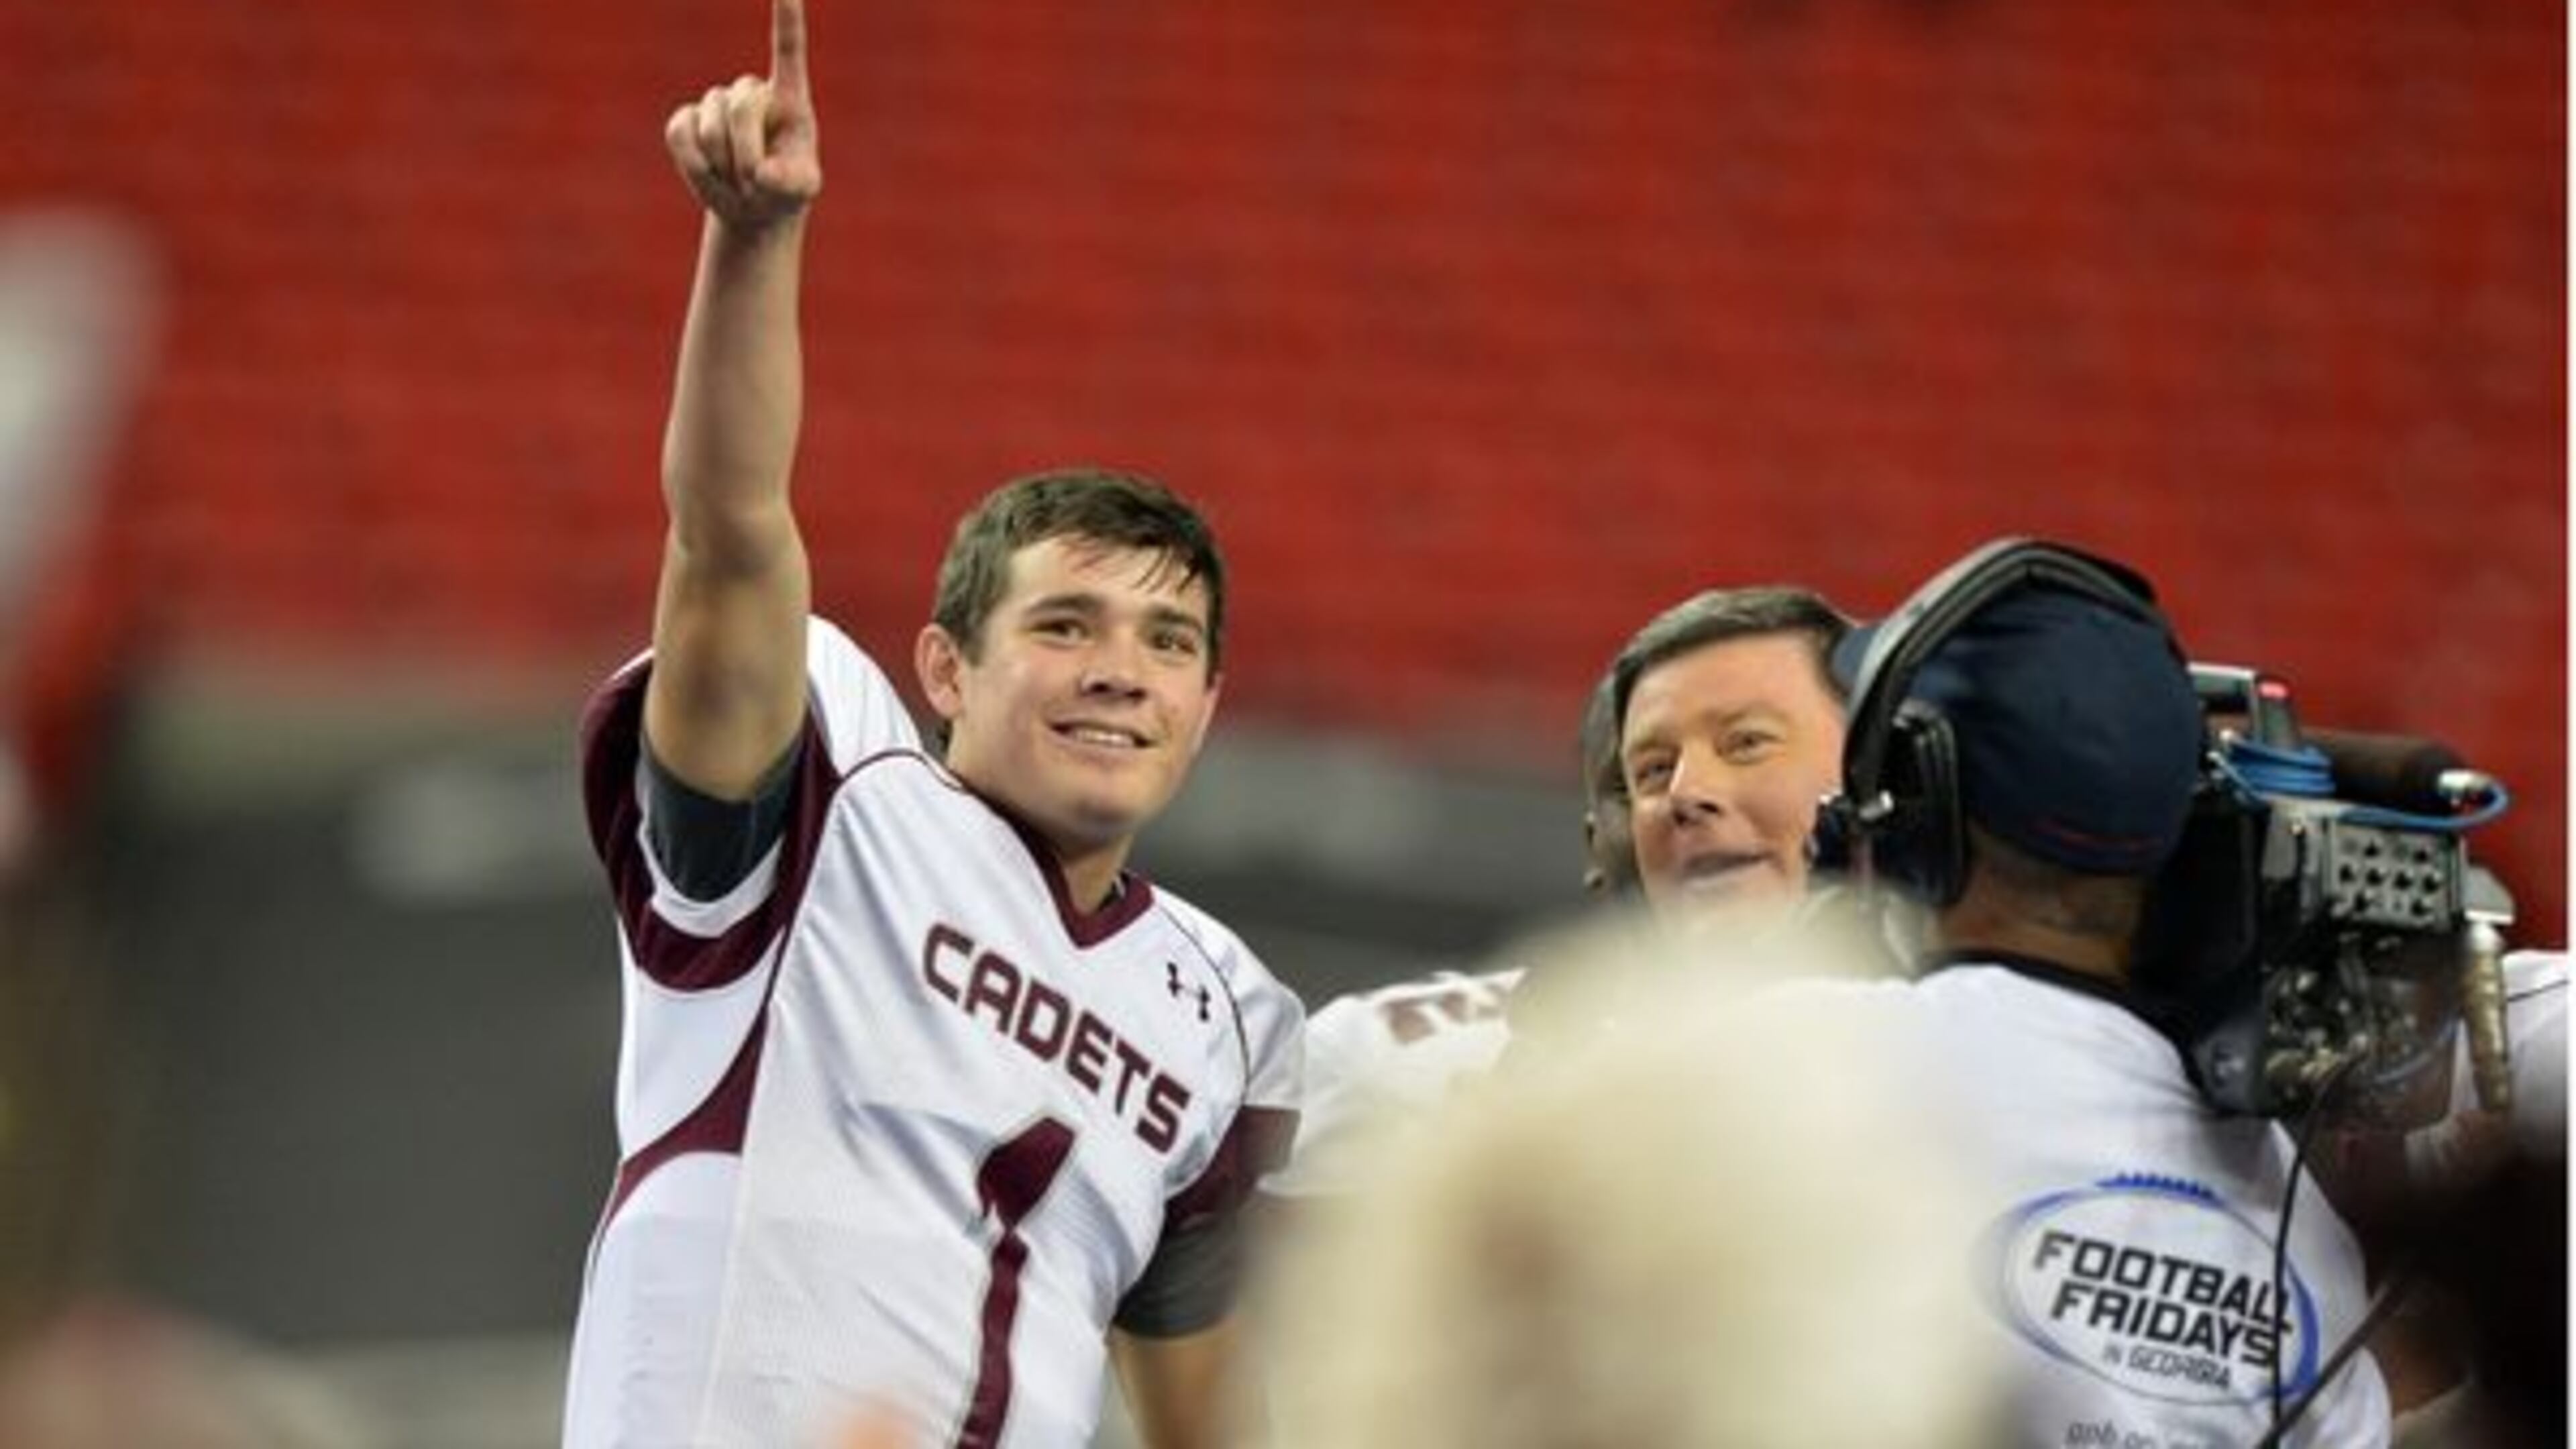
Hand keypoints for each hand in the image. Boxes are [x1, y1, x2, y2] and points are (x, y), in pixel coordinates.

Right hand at [665, 0, 821, 230]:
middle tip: (756, 183)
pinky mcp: (686, 120)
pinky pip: (679, 134)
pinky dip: (693, 163)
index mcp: (788, 98)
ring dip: (723, 166)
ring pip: (709, 128)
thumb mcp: (800, 193)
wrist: (753, 207)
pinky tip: (710, 173)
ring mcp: (715, 104)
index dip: (786, 17)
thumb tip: (762, 172)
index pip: (787, 49)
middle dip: (747, 154)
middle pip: (741, 108)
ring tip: (738, 181)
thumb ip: (791, 183)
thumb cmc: (785, 192)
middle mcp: (751, 92)